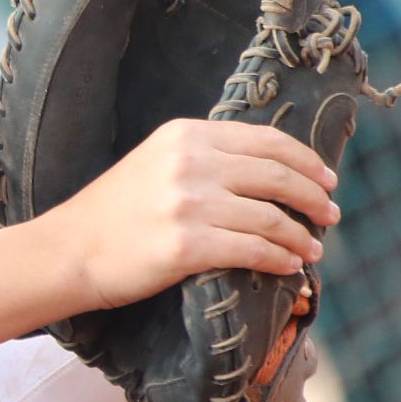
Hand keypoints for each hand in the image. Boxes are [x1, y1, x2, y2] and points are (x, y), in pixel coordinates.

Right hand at [36, 118, 339, 313]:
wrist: (69, 250)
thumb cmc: (114, 213)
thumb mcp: (156, 162)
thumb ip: (204, 159)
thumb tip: (268, 173)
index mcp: (185, 135)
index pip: (266, 140)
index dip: (305, 161)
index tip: (327, 179)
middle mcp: (190, 162)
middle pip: (276, 175)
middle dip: (313, 196)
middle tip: (331, 214)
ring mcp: (188, 203)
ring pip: (270, 216)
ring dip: (300, 235)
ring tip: (312, 249)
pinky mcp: (186, 245)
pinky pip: (252, 250)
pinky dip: (279, 259)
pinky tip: (289, 267)